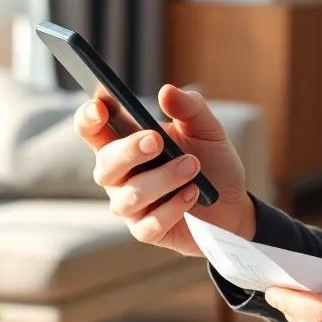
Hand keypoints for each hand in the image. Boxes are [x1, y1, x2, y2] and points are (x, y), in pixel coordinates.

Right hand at [75, 84, 254, 256]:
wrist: (234, 203)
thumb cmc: (212, 162)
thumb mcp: (207, 129)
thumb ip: (189, 108)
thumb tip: (166, 91)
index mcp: (127, 144)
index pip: (94, 131)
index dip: (88, 119)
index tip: (98, 107)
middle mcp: (121, 176)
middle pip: (104, 165)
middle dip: (128, 151)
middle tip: (157, 140)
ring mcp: (131, 206)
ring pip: (129, 196)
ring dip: (163, 178)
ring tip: (193, 165)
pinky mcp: (147, 231)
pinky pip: (148, 224)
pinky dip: (173, 207)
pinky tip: (193, 194)